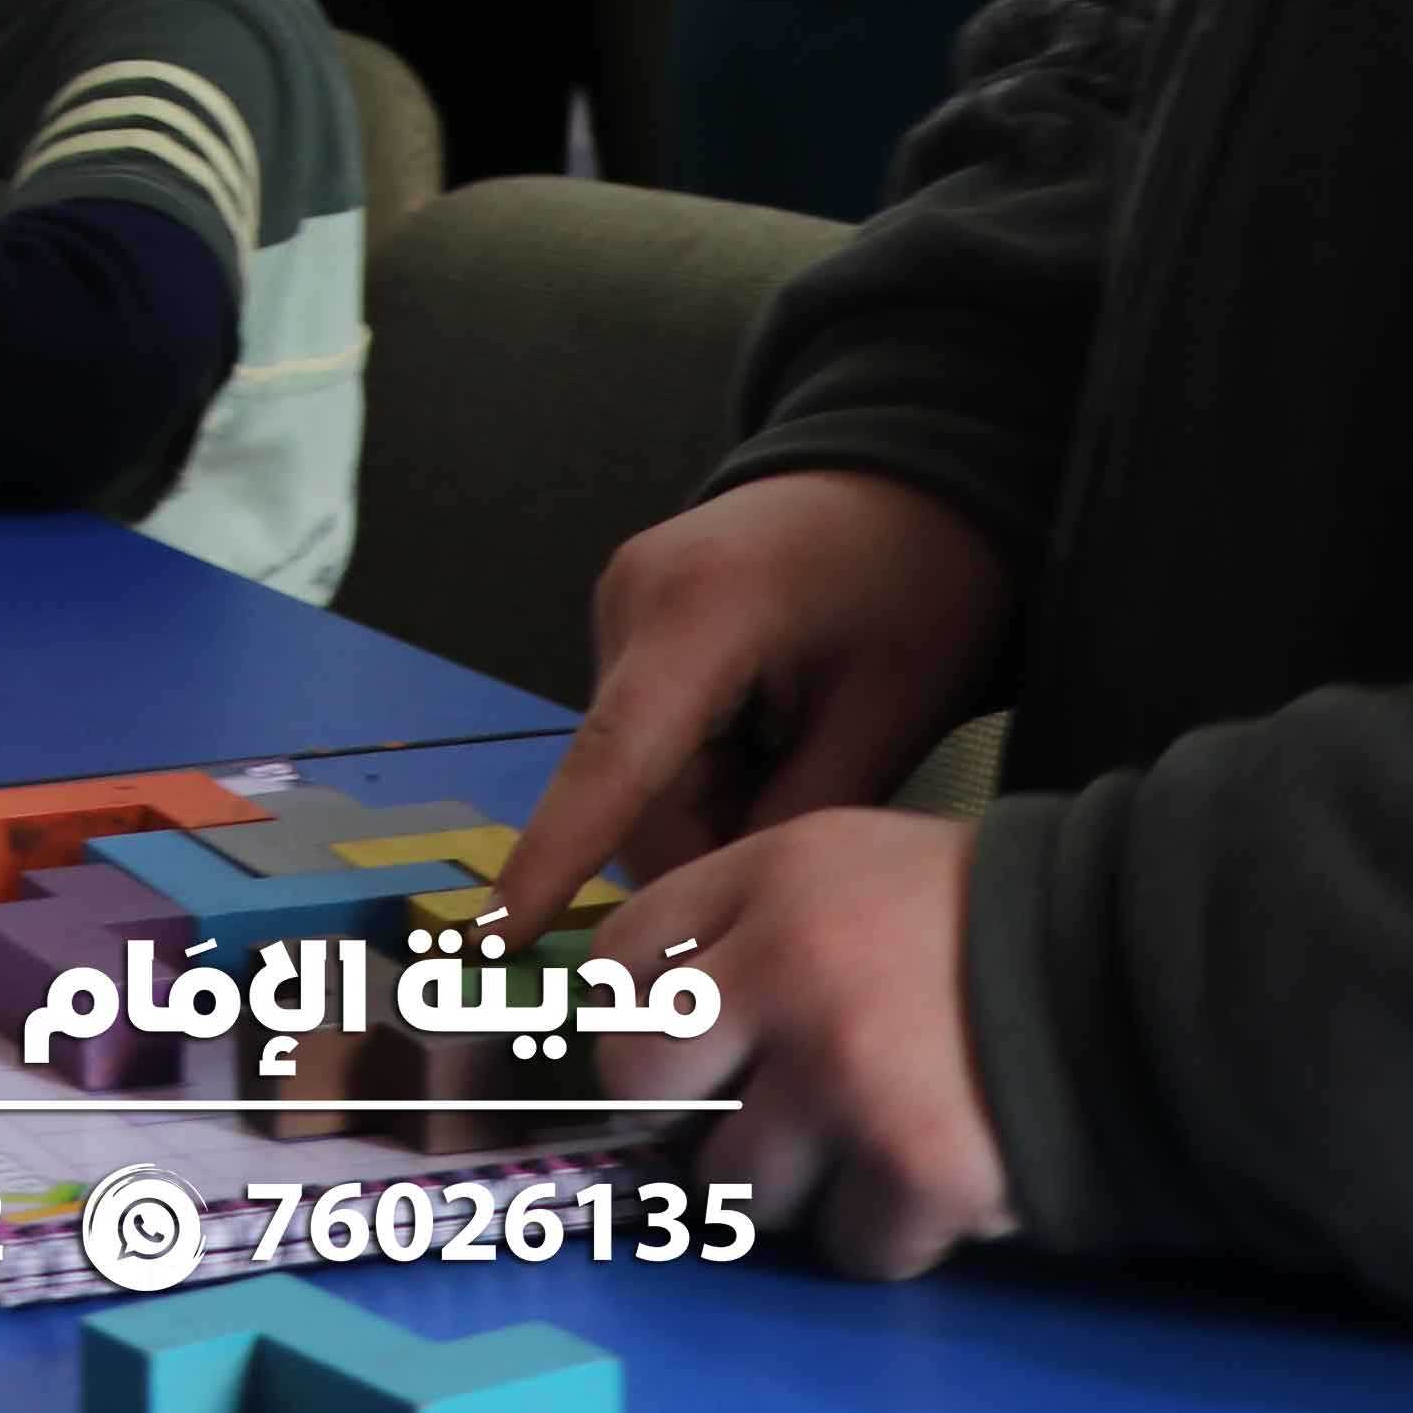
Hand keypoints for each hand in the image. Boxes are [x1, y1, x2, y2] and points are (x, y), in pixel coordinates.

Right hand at [491, 470, 1013, 932]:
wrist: (914, 473)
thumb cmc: (922, 583)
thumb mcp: (891, 711)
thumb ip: (799, 813)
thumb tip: (722, 900)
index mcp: (696, 615)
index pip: (609, 765)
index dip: (550, 861)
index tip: (490, 940)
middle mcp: (630, 605)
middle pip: (632, 786)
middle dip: (707, 840)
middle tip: (813, 834)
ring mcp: (623, 607)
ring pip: (639, 770)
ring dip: (713, 801)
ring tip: (811, 754)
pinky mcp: (633, 620)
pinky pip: (648, 734)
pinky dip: (707, 764)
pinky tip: (780, 729)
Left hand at [598, 810, 1016, 1277]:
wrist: (1136, 963)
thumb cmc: (979, 922)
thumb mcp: (850, 865)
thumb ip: (748, 925)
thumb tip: (648, 1029)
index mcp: (770, 877)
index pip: (617, 959)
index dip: (636, 1020)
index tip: (679, 1055)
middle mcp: (788, 966)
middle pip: (639, 1078)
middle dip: (682, 1114)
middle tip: (752, 1115)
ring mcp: (847, 1073)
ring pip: (735, 1184)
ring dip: (794, 1186)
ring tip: (866, 1142)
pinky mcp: (917, 1166)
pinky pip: (848, 1247)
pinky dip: (887, 1232)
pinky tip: (930, 1177)